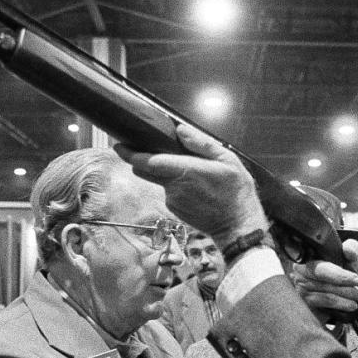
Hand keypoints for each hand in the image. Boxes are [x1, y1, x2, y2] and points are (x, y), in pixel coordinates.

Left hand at [116, 124, 267, 248]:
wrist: (237, 226)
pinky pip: (169, 193)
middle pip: (146, 171)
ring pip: (160, 181)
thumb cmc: (236, 192)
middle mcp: (174, 187)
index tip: (119, 145)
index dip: (130, 154)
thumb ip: (202, 143)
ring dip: (168, 174)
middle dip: (144, 160)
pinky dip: (177, 187)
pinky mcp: (175, 210)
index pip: (147, 162)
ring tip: (195, 175)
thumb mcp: (227, 160)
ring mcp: (173, 201)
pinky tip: (196, 189)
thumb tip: (181, 130)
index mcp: (185, 171)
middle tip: (154, 150)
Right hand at [290, 247, 357, 319]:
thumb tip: (348, 251)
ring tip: (357, 302)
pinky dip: (338, 307)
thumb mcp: (344, 254)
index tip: (356, 279)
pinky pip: (322, 307)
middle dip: (346, 290)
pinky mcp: (306, 303)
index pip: (321, 269)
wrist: (328, 279)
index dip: (339, 275)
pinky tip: (349, 307)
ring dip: (343, 301)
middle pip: (324, 285)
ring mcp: (301, 290)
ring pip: (324, 297)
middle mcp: (299, 275)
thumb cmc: (336, 264)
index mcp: (307, 259)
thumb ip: (349, 248)